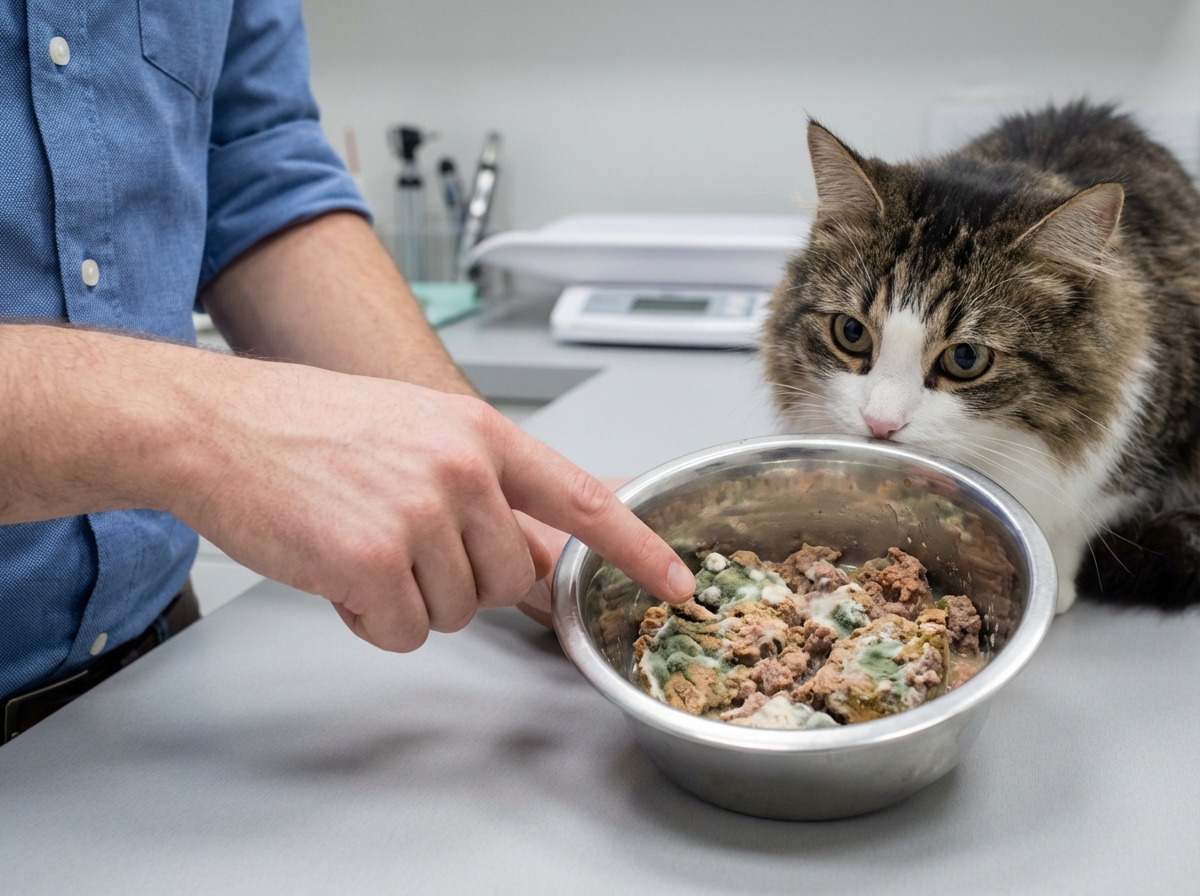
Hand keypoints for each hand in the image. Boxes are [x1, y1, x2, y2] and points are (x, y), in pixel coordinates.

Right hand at [171, 363, 693, 650]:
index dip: (638, 549)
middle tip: (398, 542)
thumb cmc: (307, 427)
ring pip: (456, 611)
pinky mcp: (373, 560)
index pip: (585, 498)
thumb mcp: (415, 429)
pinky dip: (367, 618)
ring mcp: (420, 514)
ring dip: (407, 598)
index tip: (677, 585)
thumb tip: (526, 550)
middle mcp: (462, 470)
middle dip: (460, 580)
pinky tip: (335, 570)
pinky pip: (401, 632)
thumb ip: (481, 483)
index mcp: (480, 433)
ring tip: (357, 541)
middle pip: (510, 579)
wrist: (216, 427)